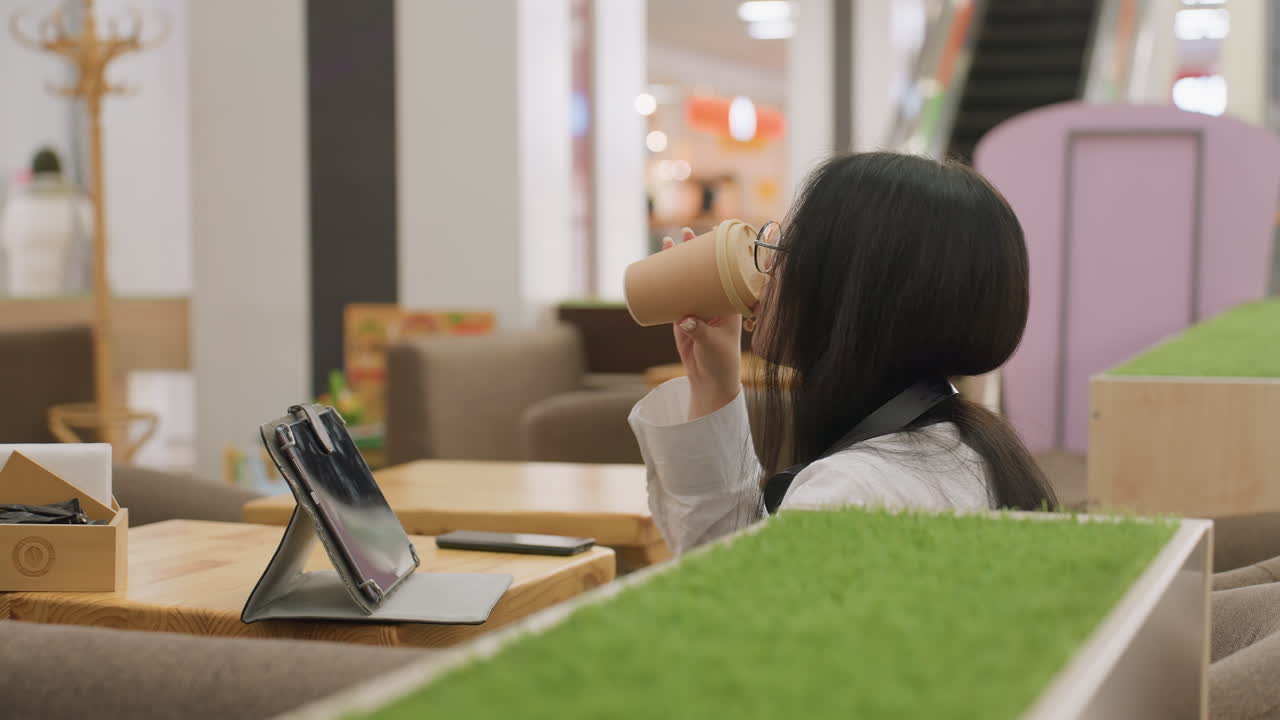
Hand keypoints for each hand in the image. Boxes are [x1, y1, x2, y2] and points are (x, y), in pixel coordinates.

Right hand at [663, 228, 742, 418]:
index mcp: (729, 304)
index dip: (722, 253)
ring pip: (687, 280)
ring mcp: (697, 309)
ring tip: (668, 242)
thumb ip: (699, 331)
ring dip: (678, 262)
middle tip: (685, 232)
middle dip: (694, 251)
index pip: (727, 272)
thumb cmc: (721, 362)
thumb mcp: (712, 345)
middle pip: (704, 270)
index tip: (716, 234)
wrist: (709, 382)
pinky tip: (658, 269)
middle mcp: (714, 302)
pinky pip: (673, 296)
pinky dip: (666, 283)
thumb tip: (685, 319)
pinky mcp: (682, 318)